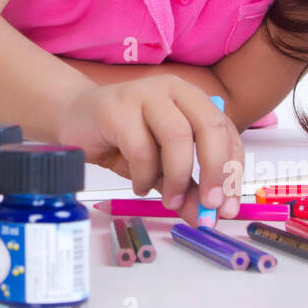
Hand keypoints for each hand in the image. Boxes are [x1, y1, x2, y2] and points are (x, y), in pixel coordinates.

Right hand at [54, 74, 242, 226]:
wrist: (73, 118)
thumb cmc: (122, 139)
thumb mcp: (162, 168)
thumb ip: (186, 189)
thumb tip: (206, 217)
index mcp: (192, 98)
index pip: (226, 131)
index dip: (233, 170)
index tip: (227, 207)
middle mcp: (172, 89)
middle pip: (210, 126)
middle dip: (216, 171)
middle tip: (210, 205)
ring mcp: (144, 94)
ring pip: (177, 137)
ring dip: (178, 177)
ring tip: (168, 199)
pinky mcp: (116, 107)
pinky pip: (141, 148)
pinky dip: (144, 176)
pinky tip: (138, 184)